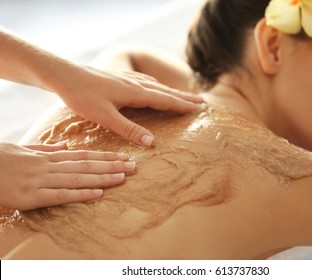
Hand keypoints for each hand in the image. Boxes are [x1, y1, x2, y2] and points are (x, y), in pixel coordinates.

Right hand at [0, 142, 135, 210]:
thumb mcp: (22, 149)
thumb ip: (46, 150)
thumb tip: (67, 147)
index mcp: (46, 157)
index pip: (82, 155)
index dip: (104, 156)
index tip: (123, 156)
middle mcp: (47, 167)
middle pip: (85, 165)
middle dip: (111, 166)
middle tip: (134, 166)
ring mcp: (39, 181)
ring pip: (77, 178)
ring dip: (102, 178)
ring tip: (123, 177)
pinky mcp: (29, 197)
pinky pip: (59, 195)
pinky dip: (80, 194)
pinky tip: (98, 194)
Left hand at [55, 66, 202, 145]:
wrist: (65, 75)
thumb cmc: (82, 96)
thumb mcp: (105, 117)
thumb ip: (128, 129)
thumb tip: (152, 142)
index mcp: (135, 93)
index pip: (165, 100)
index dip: (182, 105)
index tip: (198, 108)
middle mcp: (135, 84)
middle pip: (165, 91)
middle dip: (183, 97)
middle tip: (200, 101)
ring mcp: (128, 79)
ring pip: (156, 86)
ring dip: (172, 91)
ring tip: (183, 95)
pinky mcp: (120, 78)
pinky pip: (146, 82)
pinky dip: (157, 86)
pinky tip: (154, 86)